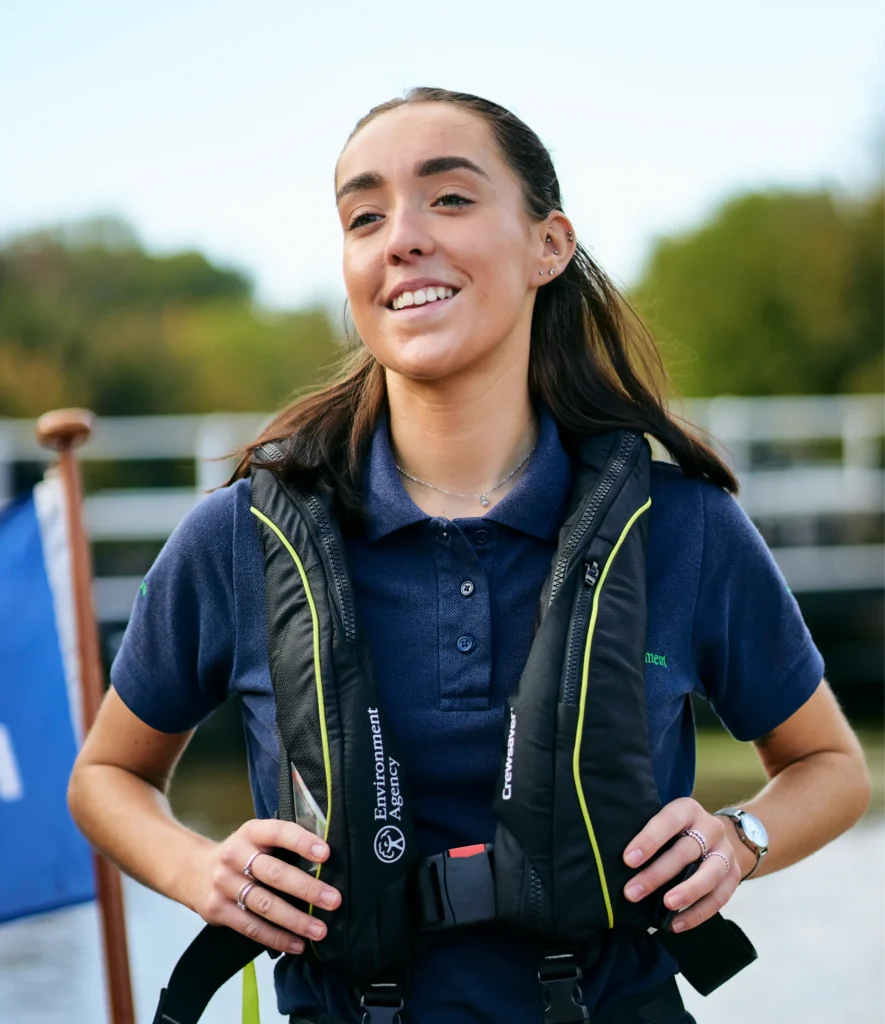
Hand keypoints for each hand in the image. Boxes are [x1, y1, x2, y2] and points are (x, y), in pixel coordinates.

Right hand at [188, 819, 341, 954]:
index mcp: (251, 832)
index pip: (279, 832)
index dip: (302, 842)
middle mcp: (235, 856)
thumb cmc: (241, 854)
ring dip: (296, 920)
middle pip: (275, 874)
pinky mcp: (217, 910)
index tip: (326, 854)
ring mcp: (224, 884)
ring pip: (265, 905)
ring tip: (320, 930)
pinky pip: (251, 927)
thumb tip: (326, 859)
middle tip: (333, 900)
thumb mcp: (257, 838)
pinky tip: (297, 944)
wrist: (193, 870)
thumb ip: (283, 844)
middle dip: (307, 889)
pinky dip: (276, 938)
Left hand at [622, 797, 742, 932]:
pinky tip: (676, 924)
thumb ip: (647, 835)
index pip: (668, 821)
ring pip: (708, 874)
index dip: (648, 840)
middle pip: (685, 851)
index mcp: (687, 809)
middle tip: (632, 892)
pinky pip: (719, 898)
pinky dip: (698, 913)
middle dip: (657, 873)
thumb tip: (613, 860)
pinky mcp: (734, 876)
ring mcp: (725, 852)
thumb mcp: (664, 822)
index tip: (627, 860)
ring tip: (665, 906)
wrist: (717, 835)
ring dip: (686, 892)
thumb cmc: (676, 831)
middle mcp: (710, 827)